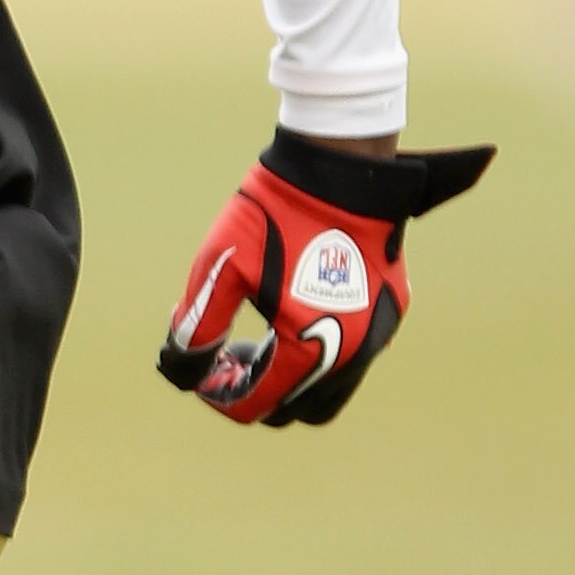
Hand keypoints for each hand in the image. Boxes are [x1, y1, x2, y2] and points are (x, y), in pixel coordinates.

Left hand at [158, 129, 492, 428]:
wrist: (339, 164)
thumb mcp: (219, 268)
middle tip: (228, 356)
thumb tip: (183, 370)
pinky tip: (287, 318)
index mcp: (313, 347)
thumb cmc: (272, 213)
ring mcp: (379, 332)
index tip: (198, 367)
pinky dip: (319, 354)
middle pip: (298, 410)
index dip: (218, 394)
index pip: (257, 404)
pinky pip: (352, 356)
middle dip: (258, 392)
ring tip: (256, 339)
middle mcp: (356, 351)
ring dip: (290, 377)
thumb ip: (197, 326)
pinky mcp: (391, 310)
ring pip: (330, 388)